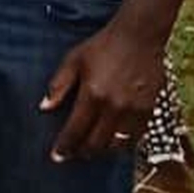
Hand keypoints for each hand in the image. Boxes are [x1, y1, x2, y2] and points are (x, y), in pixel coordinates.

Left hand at [40, 16, 164, 162]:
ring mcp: (134, 110)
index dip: (64, 147)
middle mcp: (114, 106)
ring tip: (92, 148)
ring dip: (103, 150)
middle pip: (96, 143)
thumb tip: (44, 108)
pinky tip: (113, 140)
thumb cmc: (103, 46)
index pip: (75, 131)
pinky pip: (135, 137)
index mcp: (92, 95)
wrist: (139, 36)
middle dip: (82, 152)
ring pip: (117, 145)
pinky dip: (123, 143)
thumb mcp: (73, 60)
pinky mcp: (149, 109)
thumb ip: (58, 85)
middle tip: (73, 153)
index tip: (57, 156)